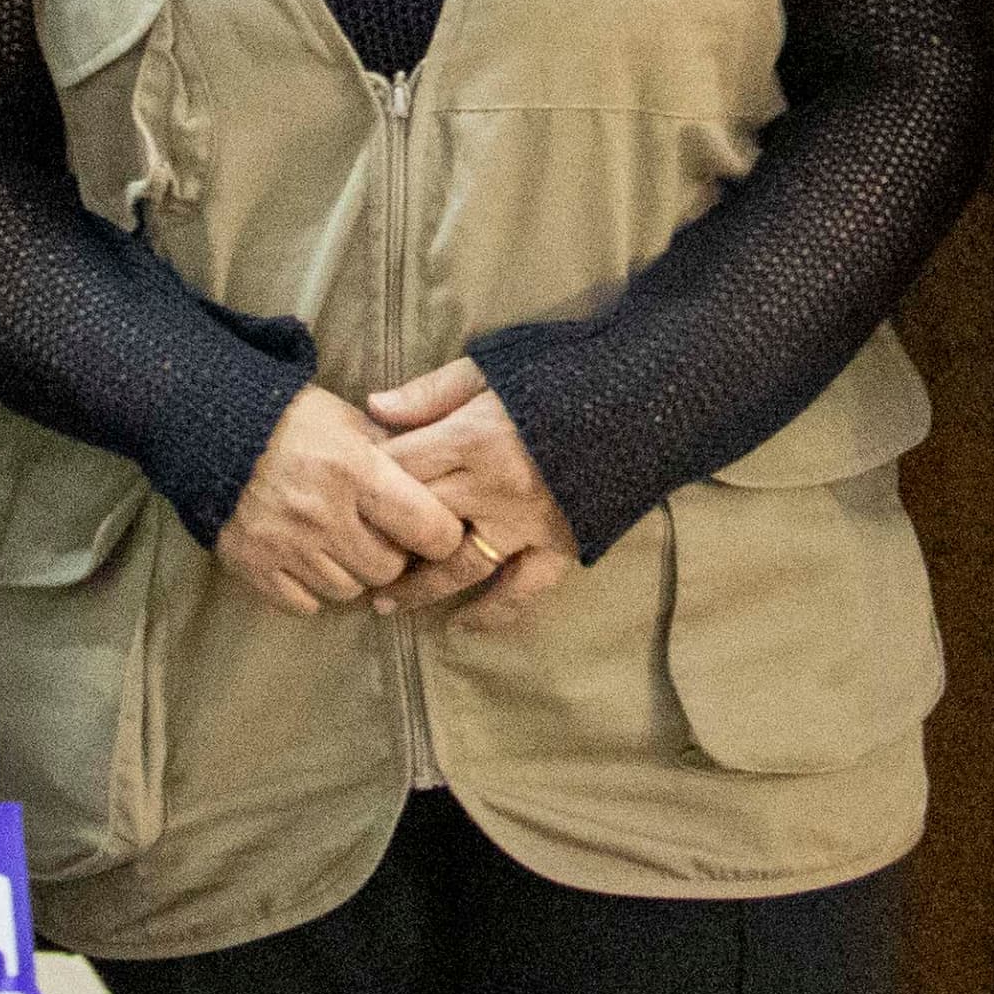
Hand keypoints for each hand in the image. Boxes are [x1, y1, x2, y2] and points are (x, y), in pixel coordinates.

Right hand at [214, 387, 470, 616]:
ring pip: (347, 591)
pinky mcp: (252, 566)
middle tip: (379, 535)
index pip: (428, 529)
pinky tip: (307, 559)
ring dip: (351, 573)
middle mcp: (322, 513)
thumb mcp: (349, 419)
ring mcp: (285, 545)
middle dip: (392, 555)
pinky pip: (304, 604)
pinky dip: (311, 589)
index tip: (433, 527)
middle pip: (388, 569)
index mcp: (354, 469)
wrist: (207, 427)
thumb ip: (394, 450)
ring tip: (340, 544)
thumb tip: (437, 479)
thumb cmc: (290, 420)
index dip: (440, 533)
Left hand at [365, 361, 585, 631]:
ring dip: (418, 589)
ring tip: (383, 603)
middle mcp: (493, 488)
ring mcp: (526, 523)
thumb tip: (374, 409)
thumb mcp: (494, 368)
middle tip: (349, 551)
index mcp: (474, 437)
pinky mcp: (560, 544)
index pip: (400, 467)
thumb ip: (433, 392)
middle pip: (418, 521)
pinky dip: (492, 612)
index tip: (346, 488)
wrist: (647, 397)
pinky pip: (521, 590)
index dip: (367, 478)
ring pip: (458, 567)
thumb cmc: (566, 374)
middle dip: (380, 537)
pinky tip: (462, 625)